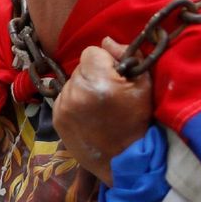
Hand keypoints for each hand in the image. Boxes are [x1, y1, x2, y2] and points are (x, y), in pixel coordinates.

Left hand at [52, 37, 152, 185]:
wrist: (125, 161)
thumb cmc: (138, 121)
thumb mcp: (143, 85)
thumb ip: (125, 56)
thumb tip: (106, 40)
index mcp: (98, 81)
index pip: (91, 52)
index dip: (105, 62)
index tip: (114, 77)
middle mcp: (76, 92)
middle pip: (81, 67)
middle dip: (93, 76)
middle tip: (108, 96)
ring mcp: (64, 107)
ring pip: (71, 83)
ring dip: (82, 90)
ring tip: (98, 109)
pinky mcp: (56, 119)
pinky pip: (64, 98)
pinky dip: (74, 103)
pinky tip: (88, 117)